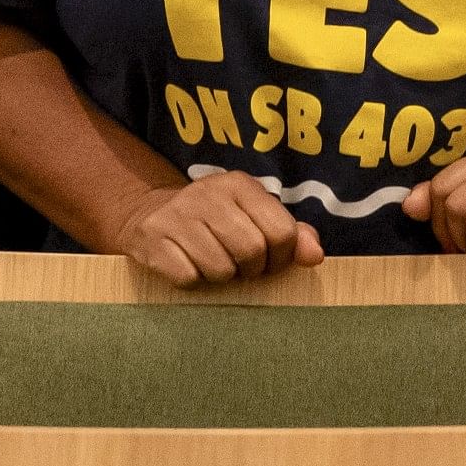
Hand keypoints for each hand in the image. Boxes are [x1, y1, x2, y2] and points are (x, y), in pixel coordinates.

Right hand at [109, 172, 320, 285]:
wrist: (150, 212)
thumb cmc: (215, 221)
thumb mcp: (254, 216)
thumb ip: (291, 234)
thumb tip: (315, 255)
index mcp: (240, 185)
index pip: (282, 232)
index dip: (280, 258)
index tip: (267, 259)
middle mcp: (208, 193)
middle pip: (252, 251)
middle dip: (250, 269)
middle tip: (238, 265)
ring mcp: (177, 214)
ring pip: (220, 269)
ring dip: (220, 277)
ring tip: (211, 263)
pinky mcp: (152, 238)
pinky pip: (188, 278)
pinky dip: (192, 281)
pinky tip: (187, 264)